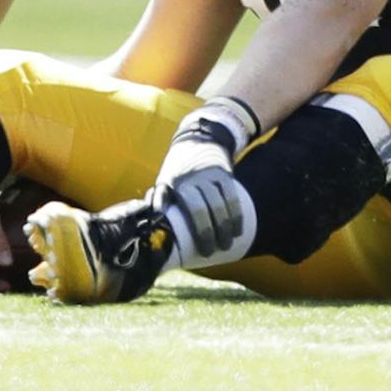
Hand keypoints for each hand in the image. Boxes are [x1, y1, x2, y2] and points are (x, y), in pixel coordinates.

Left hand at [152, 98, 258, 258]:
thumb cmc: (178, 170)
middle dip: (209, 233)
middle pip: (202, 209)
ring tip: (227, 244)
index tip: (196, 248)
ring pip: (220, 204)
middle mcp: (191, 178)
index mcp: (173, 183)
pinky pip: (232, 196)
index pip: (185, 210)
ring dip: (226, 227)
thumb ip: (161, 201)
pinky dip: (236, 215)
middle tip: (212, 251)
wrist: (198, 139)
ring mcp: (209, 175)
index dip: (194, 230)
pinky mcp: (224, 173)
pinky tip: (238, 230)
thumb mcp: (165, 181)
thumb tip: (153, 228)